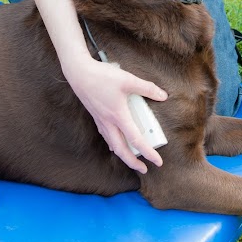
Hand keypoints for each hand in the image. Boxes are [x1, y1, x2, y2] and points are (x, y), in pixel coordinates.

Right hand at [62, 50, 167, 173]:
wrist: (78, 73)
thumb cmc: (102, 76)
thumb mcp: (128, 80)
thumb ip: (146, 88)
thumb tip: (163, 95)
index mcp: (118, 116)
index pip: (136, 140)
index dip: (148, 153)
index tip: (158, 162)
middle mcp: (108, 122)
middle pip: (121, 150)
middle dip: (132, 162)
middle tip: (143, 168)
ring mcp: (100, 120)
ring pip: (112, 144)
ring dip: (122, 154)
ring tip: (131, 158)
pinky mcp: (95, 115)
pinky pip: (106, 135)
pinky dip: (113, 143)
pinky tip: (115, 140)